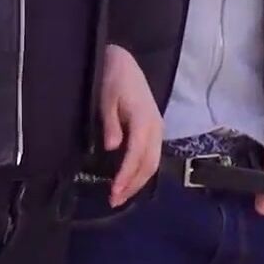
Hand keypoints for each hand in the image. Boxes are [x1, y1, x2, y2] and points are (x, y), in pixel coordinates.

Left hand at [99, 44, 162, 206]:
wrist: (124, 62)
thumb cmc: (113, 78)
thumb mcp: (106, 98)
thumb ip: (110, 123)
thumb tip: (113, 147)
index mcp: (143, 119)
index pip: (137, 154)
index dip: (126, 175)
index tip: (114, 191)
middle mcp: (155, 127)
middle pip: (149, 163)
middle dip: (133, 185)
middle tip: (114, 200)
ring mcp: (157, 129)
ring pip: (153, 163)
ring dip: (138, 182)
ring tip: (120, 196)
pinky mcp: (154, 130)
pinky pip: (152, 156)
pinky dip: (141, 172)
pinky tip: (129, 181)